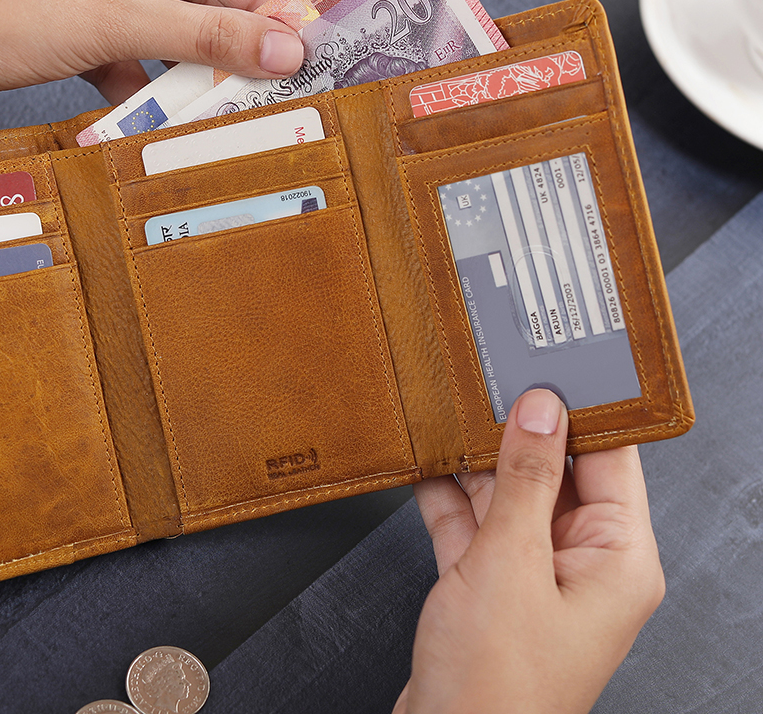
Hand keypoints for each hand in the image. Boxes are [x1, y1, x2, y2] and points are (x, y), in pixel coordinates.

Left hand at [0, 0, 303, 287]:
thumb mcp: (108, 22)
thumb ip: (202, 34)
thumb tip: (287, 49)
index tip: (297, 45)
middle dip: (217, 35)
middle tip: (266, 82)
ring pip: (154, 15)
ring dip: (180, 60)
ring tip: (218, 101)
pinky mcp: (57, 8)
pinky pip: (121, 37)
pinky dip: (137, 72)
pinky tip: (153, 107)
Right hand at [393, 389, 663, 713]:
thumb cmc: (497, 685)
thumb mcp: (510, 562)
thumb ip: (524, 479)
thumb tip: (540, 409)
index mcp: (618, 558)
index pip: (612, 458)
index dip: (583, 408)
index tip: (551, 364)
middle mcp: (583, 563)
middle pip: (557, 470)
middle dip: (517, 430)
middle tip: (485, 382)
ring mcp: (535, 573)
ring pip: (510, 493)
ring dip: (476, 461)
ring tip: (449, 415)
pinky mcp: (493, 584)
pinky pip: (475, 521)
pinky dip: (449, 495)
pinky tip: (426, 465)